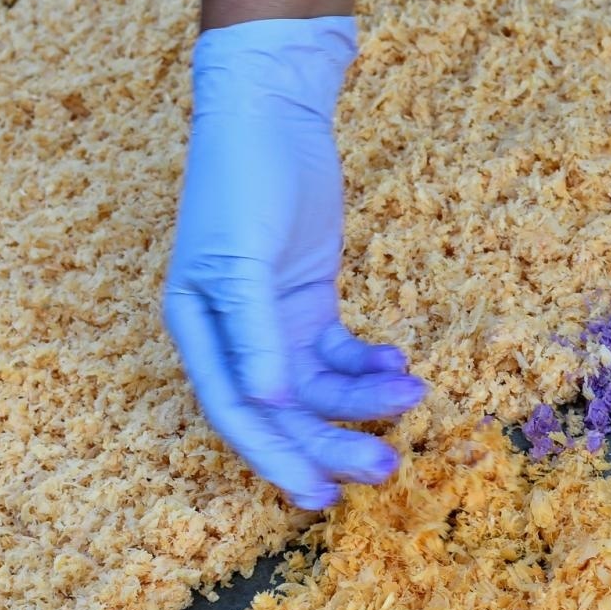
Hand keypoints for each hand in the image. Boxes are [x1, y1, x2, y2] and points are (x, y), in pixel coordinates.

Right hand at [163, 16, 424, 509]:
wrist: (271, 115)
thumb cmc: (241, 181)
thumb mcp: (242, 258)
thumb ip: (253, 334)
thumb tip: (270, 405)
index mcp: (198, 331)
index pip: (236, 413)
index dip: (274, 459)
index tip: (317, 495)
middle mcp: (234, 338)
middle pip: (284, 411)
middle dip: (332, 441)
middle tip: (385, 466)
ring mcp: (275, 322)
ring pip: (320, 386)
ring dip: (363, 399)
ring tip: (411, 396)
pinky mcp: (310, 302)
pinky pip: (342, 353)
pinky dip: (370, 364)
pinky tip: (399, 364)